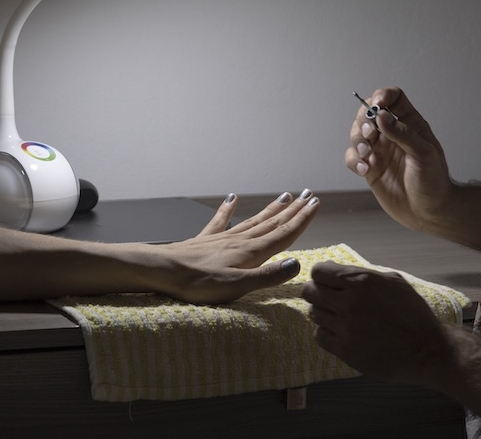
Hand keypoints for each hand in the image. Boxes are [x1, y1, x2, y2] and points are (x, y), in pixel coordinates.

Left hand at [146, 190, 319, 304]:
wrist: (164, 270)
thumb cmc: (199, 283)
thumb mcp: (238, 286)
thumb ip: (268, 276)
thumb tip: (297, 264)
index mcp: (251, 252)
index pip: (283, 234)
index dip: (302, 220)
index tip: (315, 204)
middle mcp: (240, 241)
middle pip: (272, 223)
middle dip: (293, 210)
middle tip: (308, 195)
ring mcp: (223, 239)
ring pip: (253, 220)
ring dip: (271, 209)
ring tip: (285, 196)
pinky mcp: (206, 241)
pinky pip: (221, 221)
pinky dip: (228, 209)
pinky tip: (233, 198)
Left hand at [302, 261, 450, 386]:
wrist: (427, 349)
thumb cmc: (412, 313)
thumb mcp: (392, 281)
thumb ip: (362, 274)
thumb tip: (333, 268)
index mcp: (360, 281)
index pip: (319, 271)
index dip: (321, 276)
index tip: (327, 282)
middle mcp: (349, 302)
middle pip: (310, 292)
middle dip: (317, 293)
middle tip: (329, 299)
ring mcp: (345, 327)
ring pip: (314, 314)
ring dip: (323, 314)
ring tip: (339, 317)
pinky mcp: (345, 350)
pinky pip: (319, 336)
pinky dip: (326, 333)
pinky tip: (340, 332)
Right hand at [347, 87, 453, 232]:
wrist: (429, 212)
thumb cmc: (434, 182)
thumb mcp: (424, 154)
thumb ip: (403, 134)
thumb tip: (380, 115)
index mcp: (410, 124)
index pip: (394, 98)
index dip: (383, 96)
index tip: (377, 105)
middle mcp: (392, 134)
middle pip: (368, 112)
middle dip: (363, 120)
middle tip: (369, 134)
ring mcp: (379, 150)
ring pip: (357, 133)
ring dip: (356, 140)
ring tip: (365, 153)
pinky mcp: (369, 167)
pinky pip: (352, 157)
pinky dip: (353, 160)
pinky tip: (364, 169)